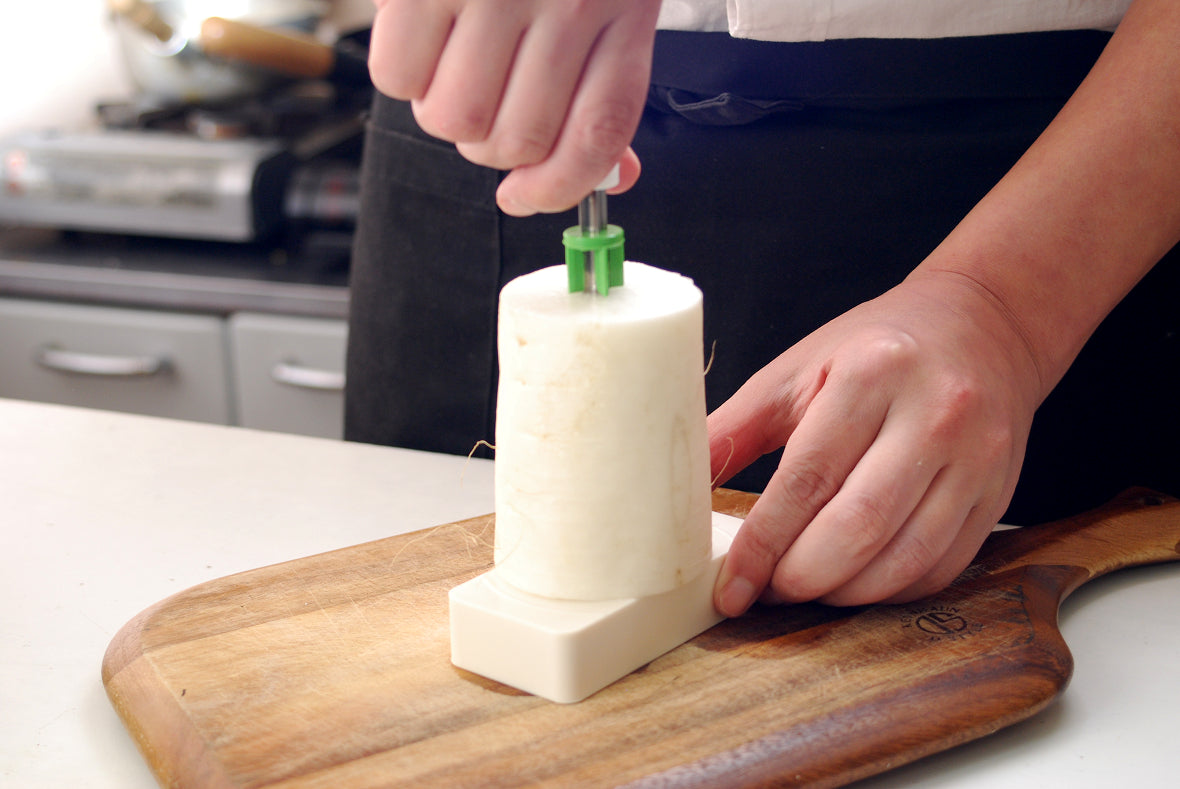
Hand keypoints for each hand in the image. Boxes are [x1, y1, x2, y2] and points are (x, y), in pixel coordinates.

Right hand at [368, 0, 660, 214]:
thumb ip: (608, 86)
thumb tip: (616, 179)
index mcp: (622, 8)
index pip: (596, 135)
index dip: (559, 188)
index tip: (526, 197)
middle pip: (516, 139)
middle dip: (492, 146)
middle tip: (486, 105)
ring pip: (454, 120)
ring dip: (446, 114)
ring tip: (453, 68)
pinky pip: (396, 77)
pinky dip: (402, 76)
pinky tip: (421, 42)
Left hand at [710, 271, 1044, 612]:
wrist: (981, 327)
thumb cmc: (874, 350)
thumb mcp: (794, 370)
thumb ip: (733, 429)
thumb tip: (670, 487)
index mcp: (872, 374)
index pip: (807, 479)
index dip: (763, 544)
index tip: (731, 587)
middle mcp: (933, 415)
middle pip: (858, 527)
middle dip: (800, 577)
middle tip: (766, 587)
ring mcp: (976, 458)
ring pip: (903, 560)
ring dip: (842, 593)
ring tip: (804, 585)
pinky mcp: (997, 494)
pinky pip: (940, 568)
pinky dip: (888, 590)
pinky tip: (854, 580)